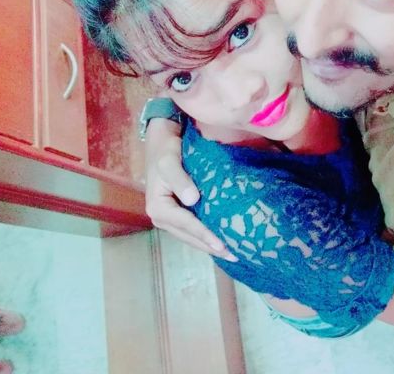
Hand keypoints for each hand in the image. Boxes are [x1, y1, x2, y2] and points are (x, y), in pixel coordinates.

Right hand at [144, 118, 236, 260]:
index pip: (186, 225)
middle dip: (211, 247)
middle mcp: (161, 216)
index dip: (205, 235)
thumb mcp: (169, 161)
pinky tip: (220, 239)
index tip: (223, 245)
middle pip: (189, 236)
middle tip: (236, 255)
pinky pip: (191, 228)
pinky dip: (205, 235)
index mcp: (158, 207)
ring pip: (190, 236)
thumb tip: (192, 200)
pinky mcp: (176, 211)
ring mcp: (169, 215)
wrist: (161, 138)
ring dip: (209, 245)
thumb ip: (180, 180)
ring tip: (232, 253)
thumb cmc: (165, 149)